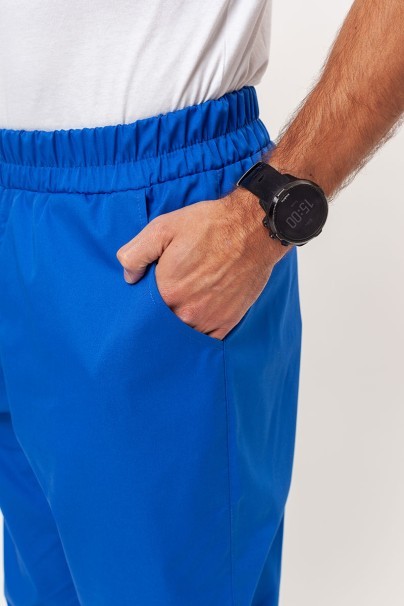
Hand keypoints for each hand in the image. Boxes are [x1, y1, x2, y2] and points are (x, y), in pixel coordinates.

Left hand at [116, 188, 289, 339]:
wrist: (253, 230)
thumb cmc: (209, 225)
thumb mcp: (163, 228)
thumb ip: (136, 253)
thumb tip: (128, 276)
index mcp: (167, 290)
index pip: (143, 309)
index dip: (142, 302)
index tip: (146, 295)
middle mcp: (186, 311)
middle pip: (162, 324)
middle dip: (159, 316)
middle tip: (164, 301)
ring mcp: (208, 319)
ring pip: (183, 334)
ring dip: (178, 326)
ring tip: (179, 311)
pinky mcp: (227, 322)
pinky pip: (207, 340)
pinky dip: (199, 335)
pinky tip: (195, 323)